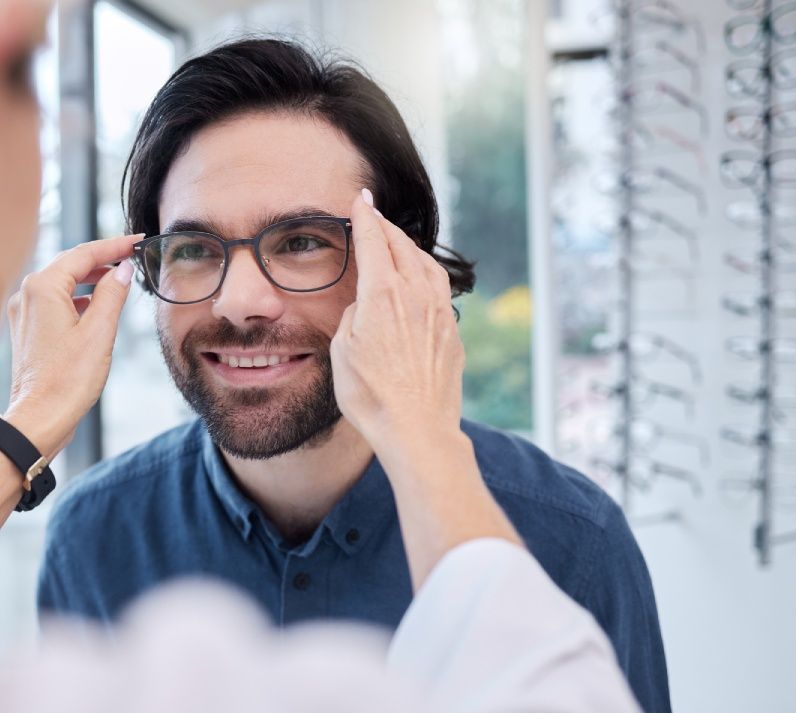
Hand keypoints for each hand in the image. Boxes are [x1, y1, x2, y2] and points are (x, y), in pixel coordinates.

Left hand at [3, 233, 141, 458]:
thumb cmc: (67, 381)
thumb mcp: (99, 333)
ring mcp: (24, 314)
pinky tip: (94, 307)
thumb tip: (122, 271)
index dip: (113, 246)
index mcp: (42, 288)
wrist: (39, 419)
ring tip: (117, 278)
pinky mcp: (27, 332)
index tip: (137, 240)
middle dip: (101, 259)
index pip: (83, 254)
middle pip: (69, 265)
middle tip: (131, 254)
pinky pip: (54, 303)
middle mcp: (27, 295)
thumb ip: (112, 295)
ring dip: (90, 279)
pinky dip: (77, 299)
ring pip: (61, 284)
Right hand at [332, 190, 519, 588]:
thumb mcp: (343, 351)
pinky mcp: (452, 333)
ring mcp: (439, 313)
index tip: (361, 200)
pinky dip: (426, 274)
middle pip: (403, 246)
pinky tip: (421, 281)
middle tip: (374, 216)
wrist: (417, 430)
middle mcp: (416, 295)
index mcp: (384, 294)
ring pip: (427, 264)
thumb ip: (353, 317)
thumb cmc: (371, 396)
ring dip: (410, 248)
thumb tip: (365, 307)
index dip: (365, 217)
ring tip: (399, 243)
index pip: (373, 241)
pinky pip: (440, 290)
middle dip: (386, 227)